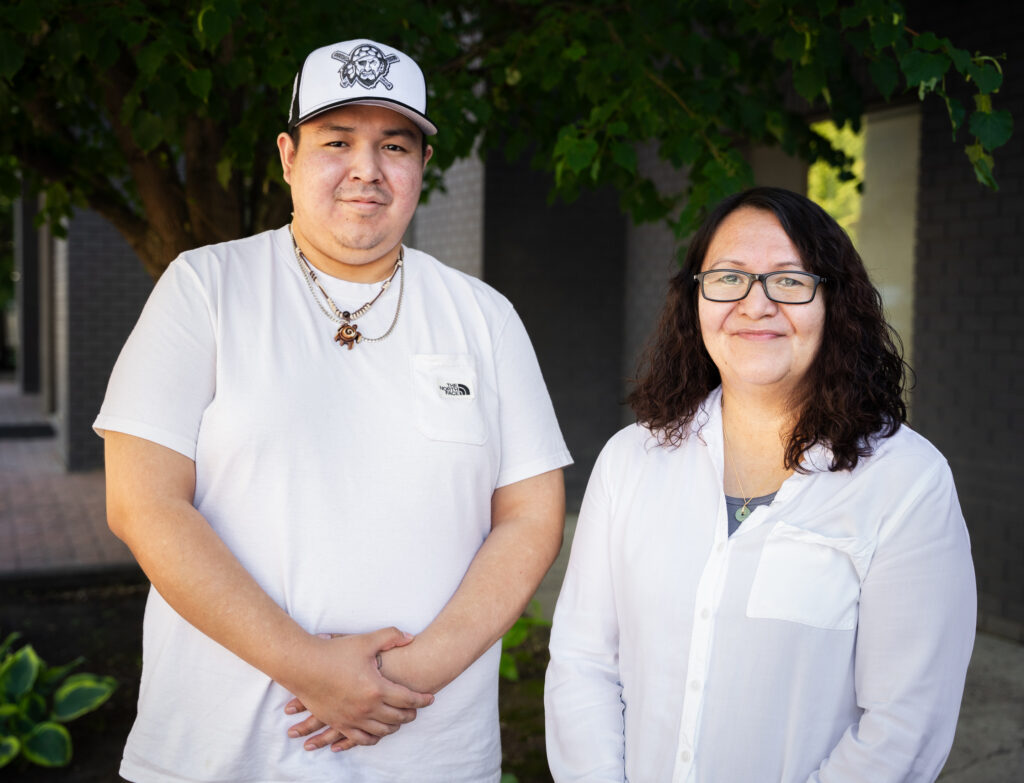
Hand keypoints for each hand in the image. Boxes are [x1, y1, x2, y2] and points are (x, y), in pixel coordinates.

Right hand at [284, 627, 432, 751]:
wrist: (303, 666)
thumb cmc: (335, 652)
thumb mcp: (366, 641)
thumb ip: (391, 637)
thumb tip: (411, 638)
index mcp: (377, 688)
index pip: (408, 698)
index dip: (422, 699)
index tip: (430, 698)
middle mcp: (367, 708)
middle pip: (397, 717)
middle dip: (411, 714)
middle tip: (417, 709)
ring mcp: (352, 718)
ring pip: (381, 731)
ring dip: (394, 727)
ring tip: (400, 720)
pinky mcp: (339, 723)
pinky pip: (360, 739)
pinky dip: (373, 738)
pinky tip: (377, 733)